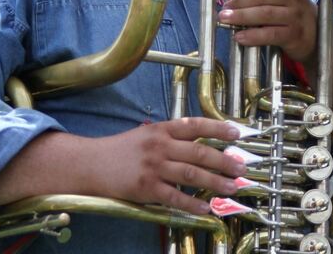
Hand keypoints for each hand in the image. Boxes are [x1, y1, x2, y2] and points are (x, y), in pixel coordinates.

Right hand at [88, 117, 246, 214]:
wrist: (91, 164)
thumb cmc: (121, 150)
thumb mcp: (146, 135)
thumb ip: (171, 137)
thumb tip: (202, 143)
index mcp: (161, 130)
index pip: (195, 126)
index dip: (217, 128)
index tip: (236, 133)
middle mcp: (159, 146)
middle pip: (199, 152)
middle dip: (224, 160)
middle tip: (241, 167)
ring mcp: (153, 167)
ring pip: (191, 174)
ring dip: (215, 181)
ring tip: (231, 187)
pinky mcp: (146, 188)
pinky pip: (175, 197)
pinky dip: (192, 203)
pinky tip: (206, 207)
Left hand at [221, 0, 316, 63]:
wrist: (317, 37)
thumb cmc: (292, 13)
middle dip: (240, 0)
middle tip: (225, 8)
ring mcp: (295, 15)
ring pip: (265, 13)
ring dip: (241, 16)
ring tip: (226, 19)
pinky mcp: (294, 34)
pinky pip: (270, 34)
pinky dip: (253, 36)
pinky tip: (239, 37)